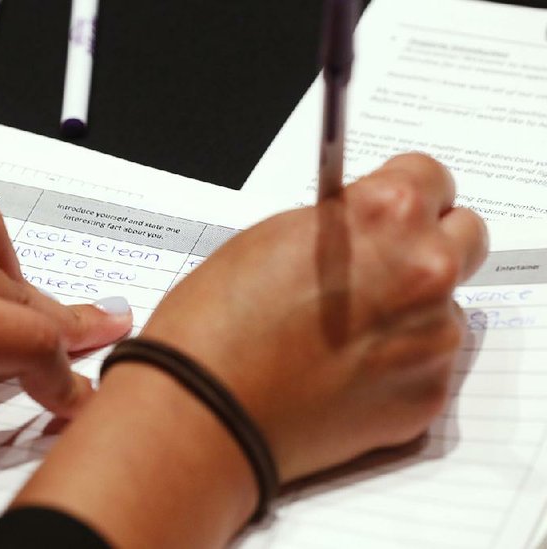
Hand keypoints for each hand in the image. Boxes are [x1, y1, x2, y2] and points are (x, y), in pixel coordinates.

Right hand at [141, 153, 486, 480]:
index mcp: (387, 215)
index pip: (433, 178)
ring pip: (446, 307)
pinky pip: (429, 364)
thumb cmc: (217, 323)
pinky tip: (343, 373)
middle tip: (379, 269)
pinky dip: (397, 365)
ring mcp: (433, 339)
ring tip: (343, 335)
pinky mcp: (427, 396)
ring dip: (411, 312)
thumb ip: (340, 225)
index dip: (405, 195)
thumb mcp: (273, 238)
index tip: (391, 215)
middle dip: (427, 246)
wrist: (204, 411)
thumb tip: (365, 228)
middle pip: (465, 236)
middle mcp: (425, 271)